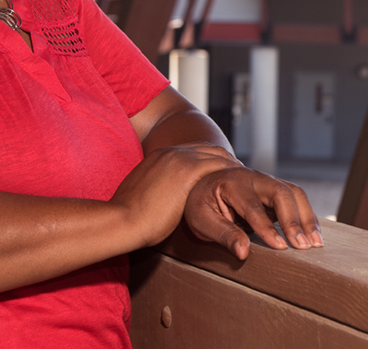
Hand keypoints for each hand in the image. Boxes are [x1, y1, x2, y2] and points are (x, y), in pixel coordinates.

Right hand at [109, 145, 240, 248]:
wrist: (121, 219)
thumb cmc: (127, 216)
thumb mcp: (141, 196)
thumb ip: (153, 191)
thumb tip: (156, 202)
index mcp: (159, 156)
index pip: (193, 152)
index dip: (209, 160)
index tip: (221, 172)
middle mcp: (170, 152)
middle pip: (208, 149)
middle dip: (225, 160)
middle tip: (240, 174)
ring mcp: (179, 159)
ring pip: (217, 155)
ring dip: (233, 165)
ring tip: (247, 178)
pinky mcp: (187, 171)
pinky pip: (219, 166)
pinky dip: (232, 172)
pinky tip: (243, 183)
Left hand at [183, 168, 322, 260]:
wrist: (202, 186)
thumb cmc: (199, 206)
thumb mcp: (202, 221)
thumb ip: (223, 234)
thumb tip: (244, 253)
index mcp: (230, 182)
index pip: (252, 206)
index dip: (267, 227)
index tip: (281, 247)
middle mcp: (252, 177)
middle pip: (280, 192)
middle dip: (293, 220)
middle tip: (303, 247)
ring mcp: (266, 181)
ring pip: (293, 193)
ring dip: (307, 217)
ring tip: (315, 244)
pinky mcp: (275, 190)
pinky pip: (296, 198)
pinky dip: (307, 216)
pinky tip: (314, 235)